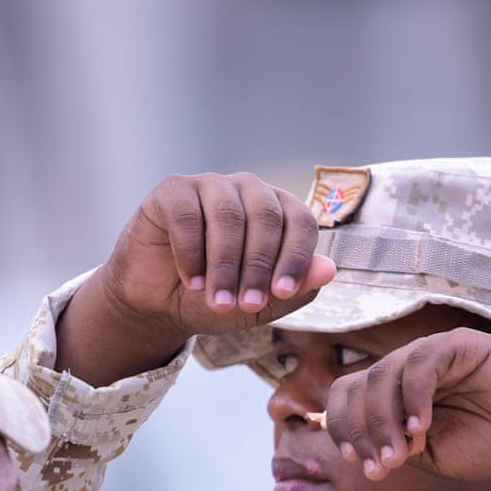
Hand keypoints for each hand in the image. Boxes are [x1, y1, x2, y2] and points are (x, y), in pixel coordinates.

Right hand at [57, 173, 337, 384]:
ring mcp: (211, 185)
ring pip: (228, 215)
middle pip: (267, 215)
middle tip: (246, 304)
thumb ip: (296, 289)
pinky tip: (192, 280)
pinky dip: (191, 253)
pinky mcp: (173, 190)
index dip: (295, 257)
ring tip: (217, 300)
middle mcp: (249, 191)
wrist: (160, 305)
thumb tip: (330, 270)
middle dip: (258, 266)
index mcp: (280, 212)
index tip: (281, 292)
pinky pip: (188, 214)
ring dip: (224, 265)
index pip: (301, 221)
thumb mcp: (260, 305)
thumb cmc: (217, 299)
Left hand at [323, 327, 490, 482]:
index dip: (344, 428)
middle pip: (358, 386)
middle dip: (363, 430)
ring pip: (382, 375)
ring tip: (402, 454)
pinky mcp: (458, 345)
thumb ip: (401, 449)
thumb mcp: (438, 458)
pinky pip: (420, 364)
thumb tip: (366, 452)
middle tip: (383, 466)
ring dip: (384, 420)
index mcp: (398, 397)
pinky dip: (413, 398)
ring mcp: (432, 355)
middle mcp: (408, 372)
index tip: (359, 463)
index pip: (350, 398)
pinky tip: (420, 428)